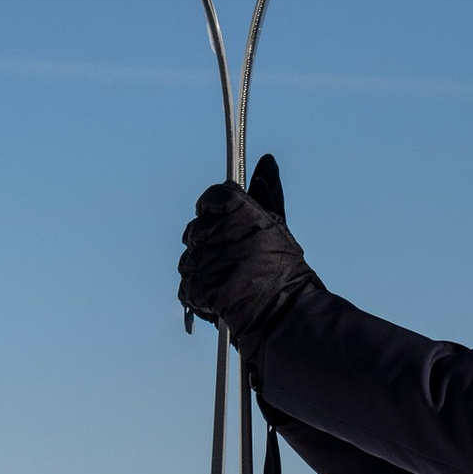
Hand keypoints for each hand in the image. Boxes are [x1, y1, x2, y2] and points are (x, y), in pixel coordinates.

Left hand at [177, 156, 314, 338]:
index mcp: (239, 211)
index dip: (213, 208)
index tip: (221, 220)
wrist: (284, 312)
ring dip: (204, 268)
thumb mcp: (277, 224)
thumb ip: (266, 193)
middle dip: (208, 242)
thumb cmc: (285, 269)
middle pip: (196, 228)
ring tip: (228, 279)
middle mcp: (218, 230)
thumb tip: (266, 162)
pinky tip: (219, 293)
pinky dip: (200, 290)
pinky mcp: (198, 285)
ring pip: (189, 256)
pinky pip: (188, 283)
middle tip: (230, 258)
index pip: (212, 197)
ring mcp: (205, 259)